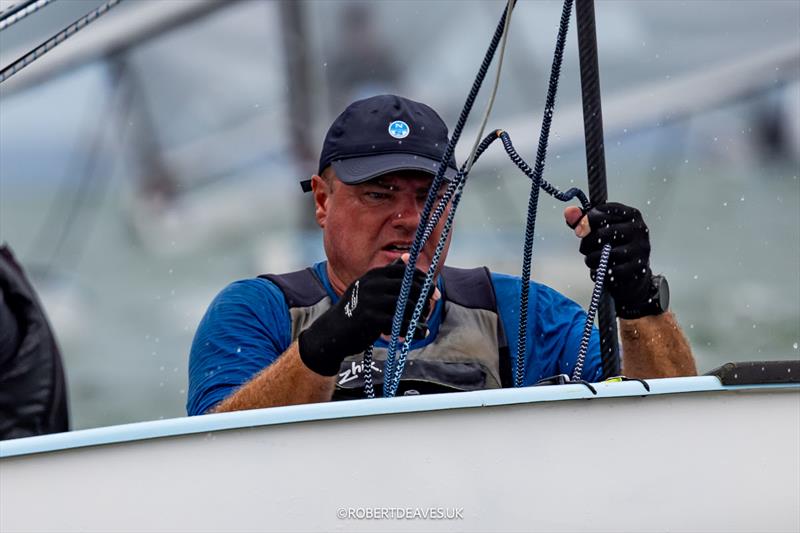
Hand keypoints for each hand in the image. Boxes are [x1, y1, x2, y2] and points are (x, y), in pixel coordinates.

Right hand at [298, 259, 434, 375]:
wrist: (332, 331)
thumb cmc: (355, 309)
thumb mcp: (369, 286)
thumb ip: (388, 274)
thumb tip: (407, 257)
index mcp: (375, 274)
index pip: (407, 272)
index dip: (425, 282)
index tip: (435, 293)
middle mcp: (373, 284)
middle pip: (411, 288)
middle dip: (424, 300)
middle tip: (427, 311)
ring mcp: (372, 300)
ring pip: (408, 305)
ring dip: (419, 316)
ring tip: (421, 324)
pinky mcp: (372, 318)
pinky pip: (401, 323)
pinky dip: (415, 330)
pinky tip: (421, 334)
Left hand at [564, 202, 654, 318]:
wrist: (633, 270)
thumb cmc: (613, 244)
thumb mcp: (600, 228)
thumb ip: (582, 219)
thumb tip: (568, 211)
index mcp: (631, 214)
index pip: (603, 211)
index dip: (585, 220)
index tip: (579, 230)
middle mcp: (639, 229)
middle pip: (602, 234)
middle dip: (586, 243)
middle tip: (584, 248)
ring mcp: (640, 249)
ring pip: (605, 254)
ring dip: (591, 259)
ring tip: (592, 260)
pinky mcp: (638, 268)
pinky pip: (610, 271)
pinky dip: (599, 272)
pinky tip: (599, 270)